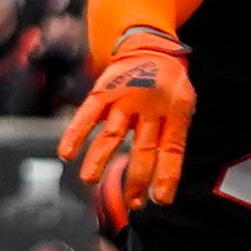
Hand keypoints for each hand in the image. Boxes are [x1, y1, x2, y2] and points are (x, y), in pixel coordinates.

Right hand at [59, 25, 198, 204]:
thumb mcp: (184, 105)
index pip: (171, 151)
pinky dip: (74, 134)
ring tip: (89, 180)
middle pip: (142, 148)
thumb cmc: (168, 84)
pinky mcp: (102, 92)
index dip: (166, 177)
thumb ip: (175, 137)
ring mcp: (123, 99)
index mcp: (173, 111)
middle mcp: (147, 106)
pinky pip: (86, 115)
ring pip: (110, 134)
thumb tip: (165, 180)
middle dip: (136, 180)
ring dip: (99, 159)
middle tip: (133, 203)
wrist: (150, 46)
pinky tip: (66, 154)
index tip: (160, 200)